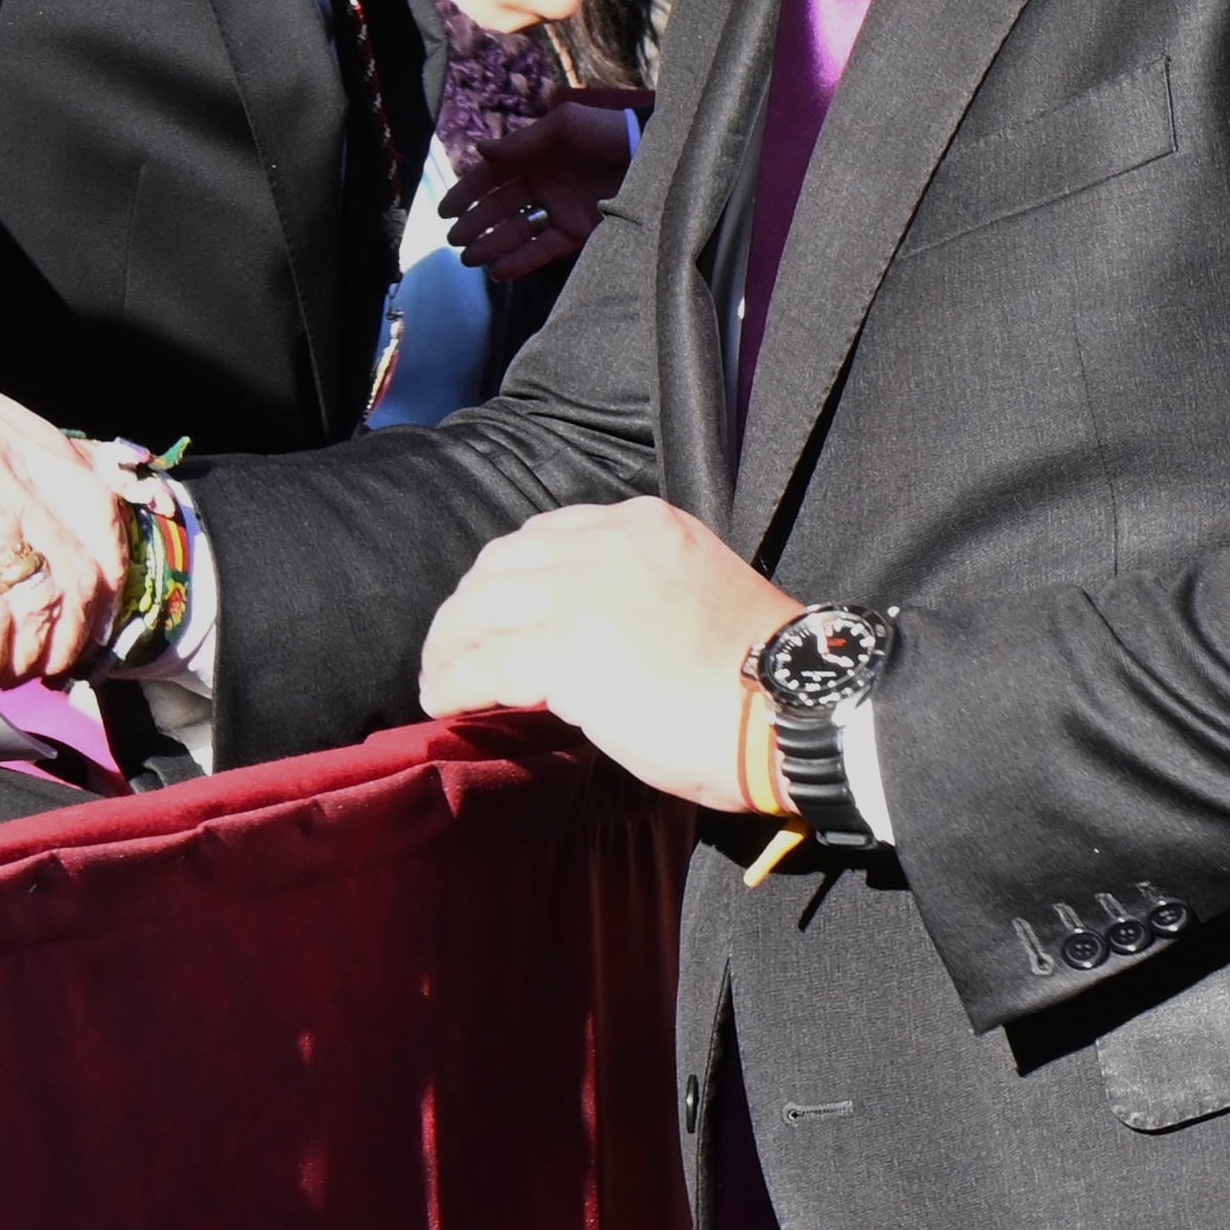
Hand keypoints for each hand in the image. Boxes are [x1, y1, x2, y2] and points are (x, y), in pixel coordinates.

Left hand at [416, 497, 798, 810]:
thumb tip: (593, 634)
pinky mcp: (561, 652)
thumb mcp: (698, 592)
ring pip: (478, 608)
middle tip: (456, 646)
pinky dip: (452, 683)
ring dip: (449, 645)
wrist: (790, 706)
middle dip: (470, 606)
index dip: (512, 576)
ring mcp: (577, 594)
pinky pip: (479, 663)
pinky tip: (445, 703)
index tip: (501, 611)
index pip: (547, 535)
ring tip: (440, 678)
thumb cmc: (759, 673)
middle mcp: (602, 544)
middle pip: (501, 564)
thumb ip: (639, 592)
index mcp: (642, 523)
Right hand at [443, 93, 639, 279]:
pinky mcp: (578, 231)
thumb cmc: (606, 131)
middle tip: (456, 241)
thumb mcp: (564, 126)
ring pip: (517, 233)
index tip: (445, 212)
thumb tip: (480, 151)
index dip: (466, 194)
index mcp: (533, 158)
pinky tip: (499, 270)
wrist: (652, 153)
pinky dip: (521, 261)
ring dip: (493, 246)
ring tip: (470, 260)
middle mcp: (542, 185)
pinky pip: (544, 249)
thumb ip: (522, 142)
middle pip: (500, 210)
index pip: (491, 179)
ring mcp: (559, 209)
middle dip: (475, 225)